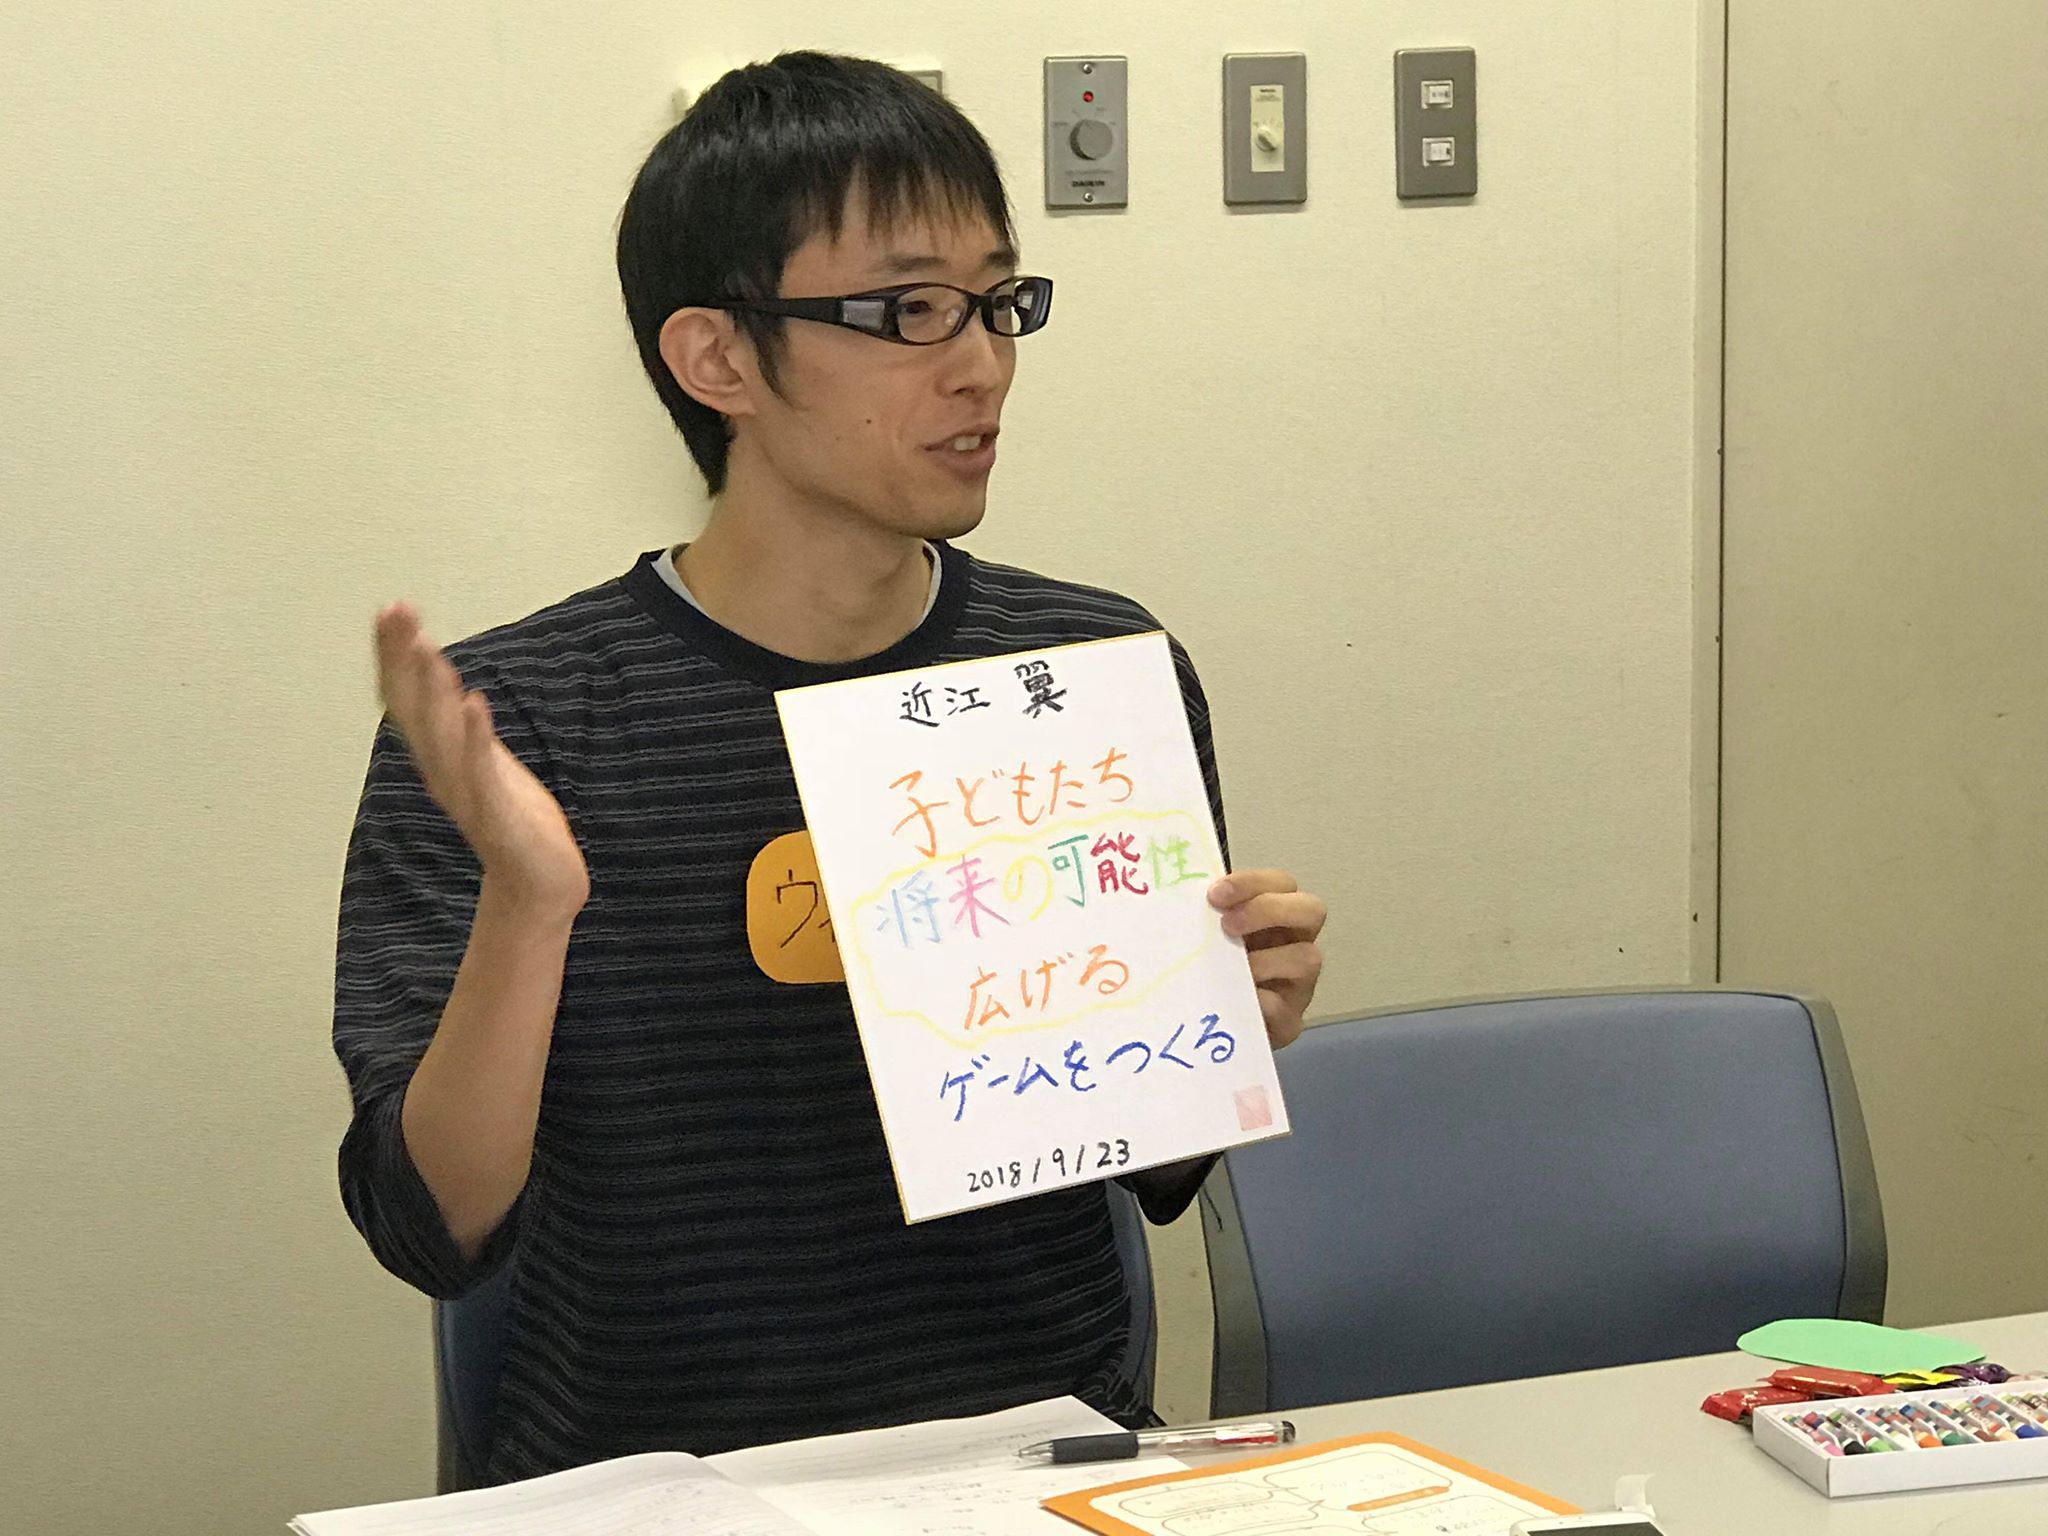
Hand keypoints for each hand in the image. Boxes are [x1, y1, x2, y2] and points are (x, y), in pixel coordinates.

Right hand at [374, 602, 589, 914]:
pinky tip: (475, 703)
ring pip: (439, 733)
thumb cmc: (513, 819)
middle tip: (393, 610)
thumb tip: (445, 680)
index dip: (396, 656)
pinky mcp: (497, 813)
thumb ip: (460, 725)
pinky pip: (481, 770)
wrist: (538, 885)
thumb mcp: (481, 761)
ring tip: (424, 646)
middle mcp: (442, 772)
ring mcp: (467, 793)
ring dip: (430, 689)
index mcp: (438, 758)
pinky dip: (475, 736)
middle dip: (402, 658)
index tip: (390, 610)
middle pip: (413, 707)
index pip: (407, 699)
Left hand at [1210, 870, 1325, 1049]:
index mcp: (1277, 916)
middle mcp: (1296, 943)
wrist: (1212, 1027)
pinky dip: (1258, 1001)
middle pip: (1312, 910)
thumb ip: (1205, 918)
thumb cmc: (1212, 973)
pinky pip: (1284, 1007)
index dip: (1252, 883)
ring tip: (1228, 969)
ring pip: (1307, 959)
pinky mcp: (1289, 1021)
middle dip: (1268, 910)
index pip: (1281, 883)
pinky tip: (1230, 1000)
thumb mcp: (1208, 939)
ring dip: (1264, 960)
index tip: (1215, 893)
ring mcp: (1299, 983)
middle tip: (1227, 924)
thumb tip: (1175, 899)